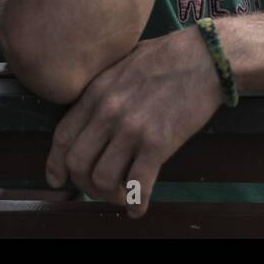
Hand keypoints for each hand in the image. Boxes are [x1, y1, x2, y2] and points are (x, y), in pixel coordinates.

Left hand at [44, 25, 224, 216]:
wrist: (206, 56)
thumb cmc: (170, 54)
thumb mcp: (124, 62)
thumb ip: (106, 87)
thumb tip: (96, 109)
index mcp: (97, 92)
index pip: (63, 137)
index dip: (56, 164)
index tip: (58, 179)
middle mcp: (108, 113)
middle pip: (78, 163)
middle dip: (83, 183)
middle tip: (97, 188)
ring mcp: (132, 129)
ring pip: (103, 179)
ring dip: (109, 195)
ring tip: (121, 195)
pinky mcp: (158, 144)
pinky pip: (138, 186)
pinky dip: (136, 203)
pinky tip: (139, 208)